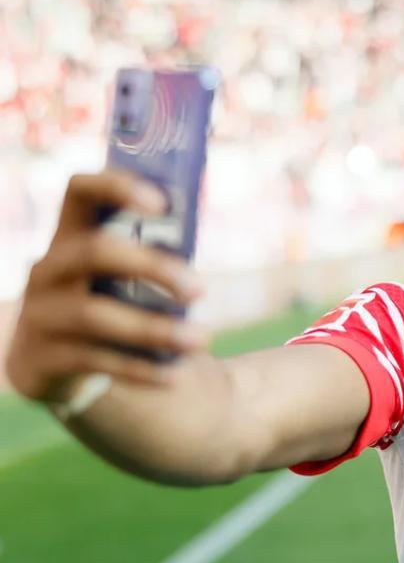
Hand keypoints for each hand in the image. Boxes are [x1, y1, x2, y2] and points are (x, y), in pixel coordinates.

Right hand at [4, 171, 206, 402]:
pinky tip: (174, 375)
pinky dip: (140, 368)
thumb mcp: (118, 276)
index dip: (116, 187)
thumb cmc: (106, 303)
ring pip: (95, 315)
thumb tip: (204, 255)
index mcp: (69, 237)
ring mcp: (39, 314)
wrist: (53, 365)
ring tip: (201, 340)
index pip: (79, 192)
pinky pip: (96, 360)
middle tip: (200, 289)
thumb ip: (152, 258)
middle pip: (94, 252)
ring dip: (154, 328)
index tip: (162, 203)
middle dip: (151, 267)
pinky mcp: (41, 358)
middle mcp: (48, 270)